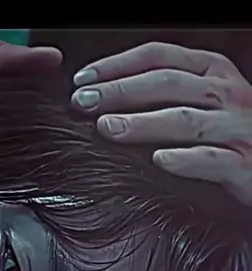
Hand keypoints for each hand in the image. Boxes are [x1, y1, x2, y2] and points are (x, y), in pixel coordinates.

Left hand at [71, 42, 251, 204]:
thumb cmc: (230, 133)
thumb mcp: (204, 102)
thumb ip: (166, 96)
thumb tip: (106, 99)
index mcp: (212, 73)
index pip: (159, 57)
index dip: (117, 65)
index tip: (82, 80)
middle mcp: (227, 94)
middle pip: (167, 84)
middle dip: (120, 91)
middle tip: (83, 103)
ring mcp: (237, 128)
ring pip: (186, 120)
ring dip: (143, 123)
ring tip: (107, 128)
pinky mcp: (245, 165)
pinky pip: (213, 160)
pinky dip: (185, 160)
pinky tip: (159, 161)